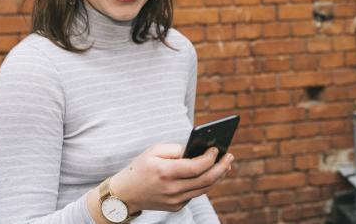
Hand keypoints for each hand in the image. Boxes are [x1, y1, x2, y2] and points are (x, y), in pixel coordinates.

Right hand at [109, 144, 233, 212]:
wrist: (125, 194)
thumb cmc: (140, 168)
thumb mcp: (153, 151)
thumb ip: (175, 149)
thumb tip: (196, 150)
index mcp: (165, 172)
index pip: (196, 167)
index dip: (210, 158)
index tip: (216, 149)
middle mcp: (172, 189)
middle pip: (206, 180)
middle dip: (221, 167)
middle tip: (229, 157)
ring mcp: (175, 200)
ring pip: (204, 189)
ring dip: (217, 176)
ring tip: (225, 165)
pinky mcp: (176, 206)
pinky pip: (195, 194)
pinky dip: (204, 183)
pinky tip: (210, 174)